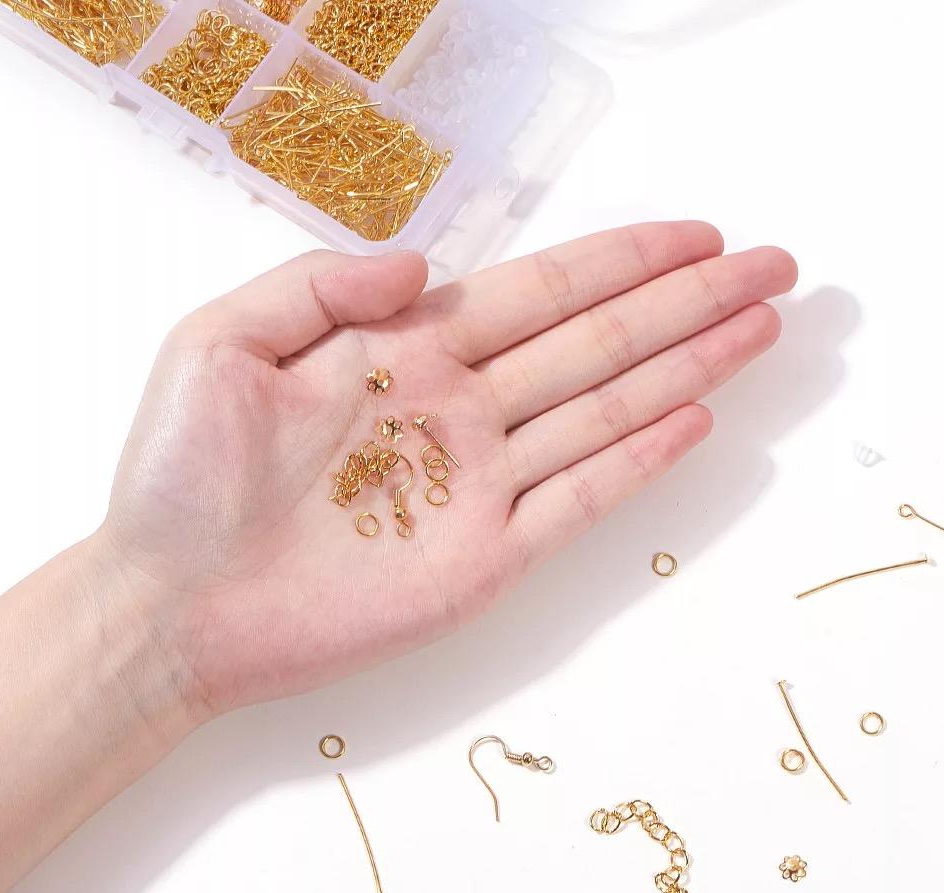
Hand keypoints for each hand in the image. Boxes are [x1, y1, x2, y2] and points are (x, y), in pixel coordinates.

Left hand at [104, 224, 795, 714]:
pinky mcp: (484, 559)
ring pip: (605, 410)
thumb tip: (423, 261)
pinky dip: (636, 460)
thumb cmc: (178, 479)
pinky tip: (694, 420)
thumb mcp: (221, 345)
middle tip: (771, 269)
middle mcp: (458, 410)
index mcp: (403, 353)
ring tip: (757, 329)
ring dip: (686, 368)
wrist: (172, 606)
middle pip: (596, 341)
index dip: (621, 260)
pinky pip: (577, 499)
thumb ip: (320, 287)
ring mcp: (478, 486)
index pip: (539, 291)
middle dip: (686, 301)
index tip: (695, 236)